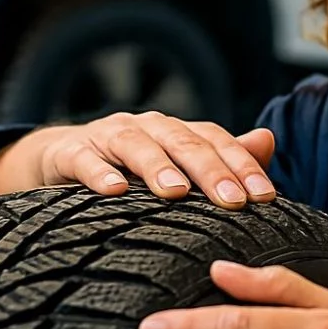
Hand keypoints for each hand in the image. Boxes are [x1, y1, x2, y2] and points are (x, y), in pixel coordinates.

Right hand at [0, 112, 276, 208]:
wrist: (59, 162)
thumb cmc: (130, 172)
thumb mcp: (175, 167)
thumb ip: (221, 158)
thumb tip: (267, 140)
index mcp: (176, 132)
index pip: (216, 141)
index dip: (242, 165)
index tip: (266, 197)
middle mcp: (147, 128)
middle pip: (183, 142)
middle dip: (210, 171)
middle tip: (233, 200)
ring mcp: (107, 137)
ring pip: (136, 145)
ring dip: (158, 166)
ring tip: (177, 192)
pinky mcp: (70, 153)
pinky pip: (84, 160)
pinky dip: (98, 173)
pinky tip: (114, 192)